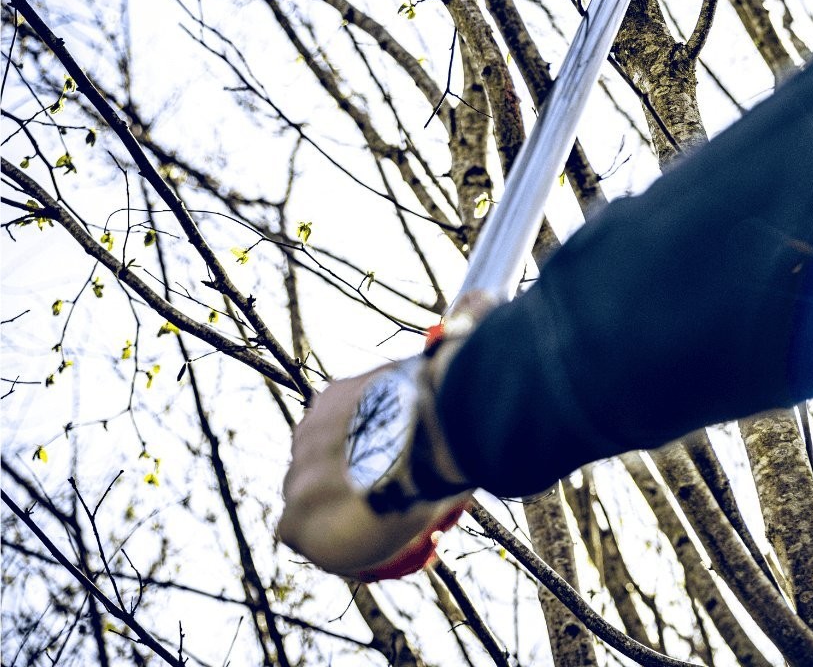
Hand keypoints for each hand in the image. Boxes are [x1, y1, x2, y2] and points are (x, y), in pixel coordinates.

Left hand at [277, 295, 492, 580]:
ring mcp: (297, 474)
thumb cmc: (452, 392)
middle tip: (391, 499)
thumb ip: (460, 330)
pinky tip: (362, 546)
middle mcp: (306, 432)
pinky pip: (303, 538)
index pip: (339, 431)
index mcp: (335, 398)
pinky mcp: (297, 516)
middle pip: (320, 468)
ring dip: (342, 515)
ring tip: (382, 524)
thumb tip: (484, 298)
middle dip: (350, 485)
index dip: (365, 453)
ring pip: (311, 505)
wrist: (433, 431)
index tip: (394, 466)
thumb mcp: (454, 351)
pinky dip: (332, 545)